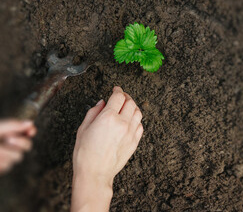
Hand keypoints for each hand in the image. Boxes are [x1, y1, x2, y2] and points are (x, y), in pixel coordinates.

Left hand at [0, 120, 35, 173]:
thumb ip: (12, 126)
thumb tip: (30, 123)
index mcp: (11, 134)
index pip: (28, 132)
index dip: (31, 131)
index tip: (30, 131)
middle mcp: (11, 146)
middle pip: (27, 146)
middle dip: (20, 142)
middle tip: (9, 139)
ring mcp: (7, 158)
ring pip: (17, 157)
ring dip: (4, 153)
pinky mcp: (1, 168)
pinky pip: (6, 166)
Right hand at [71, 86, 142, 211]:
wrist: (95, 173)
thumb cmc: (86, 153)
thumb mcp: (83, 128)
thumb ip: (94, 112)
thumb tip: (102, 103)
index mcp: (108, 117)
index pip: (118, 96)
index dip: (117, 90)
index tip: (116, 89)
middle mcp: (122, 123)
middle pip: (130, 102)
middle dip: (126, 97)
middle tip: (121, 97)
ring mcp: (130, 133)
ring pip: (138, 113)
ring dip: (133, 107)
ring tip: (127, 107)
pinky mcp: (134, 142)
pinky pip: (140, 126)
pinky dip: (136, 120)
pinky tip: (130, 121)